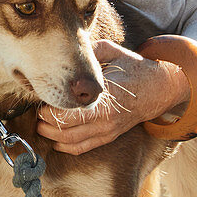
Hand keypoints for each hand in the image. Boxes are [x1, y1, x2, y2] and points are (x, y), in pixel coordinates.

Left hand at [36, 40, 190, 154]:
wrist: (159, 89)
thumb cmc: (134, 69)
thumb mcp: (114, 53)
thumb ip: (91, 51)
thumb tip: (68, 48)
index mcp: (107, 96)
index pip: (71, 109)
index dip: (51, 106)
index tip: (42, 95)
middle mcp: (107, 117)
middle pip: (65, 128)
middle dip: (45, 121)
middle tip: (37, 110)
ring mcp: (107, 130)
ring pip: (69, 142)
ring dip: (50, 134)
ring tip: (41, 123)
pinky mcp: (108, 137)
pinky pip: (80, 148)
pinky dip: (63, 145)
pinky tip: (54, 137)